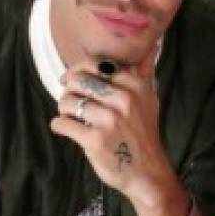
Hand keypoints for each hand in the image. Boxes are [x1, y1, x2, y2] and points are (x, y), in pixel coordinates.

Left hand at [50, 61, 178, 209]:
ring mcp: (109, 120)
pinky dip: (60, 126)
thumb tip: (154, 43)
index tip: (74, 83)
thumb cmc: (143, 134)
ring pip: (67, 101)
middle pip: (77, 80)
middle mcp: (124, 99)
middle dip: (69, 90)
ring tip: (71, 117)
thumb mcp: (150, 99)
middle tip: (73, 102)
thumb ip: (144, 71)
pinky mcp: (95, 140)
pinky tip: (67, 130)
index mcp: (135, 85)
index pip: (95, 65)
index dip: (79, 72)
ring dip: (64, 110)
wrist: (147, 172)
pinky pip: (62, 124)